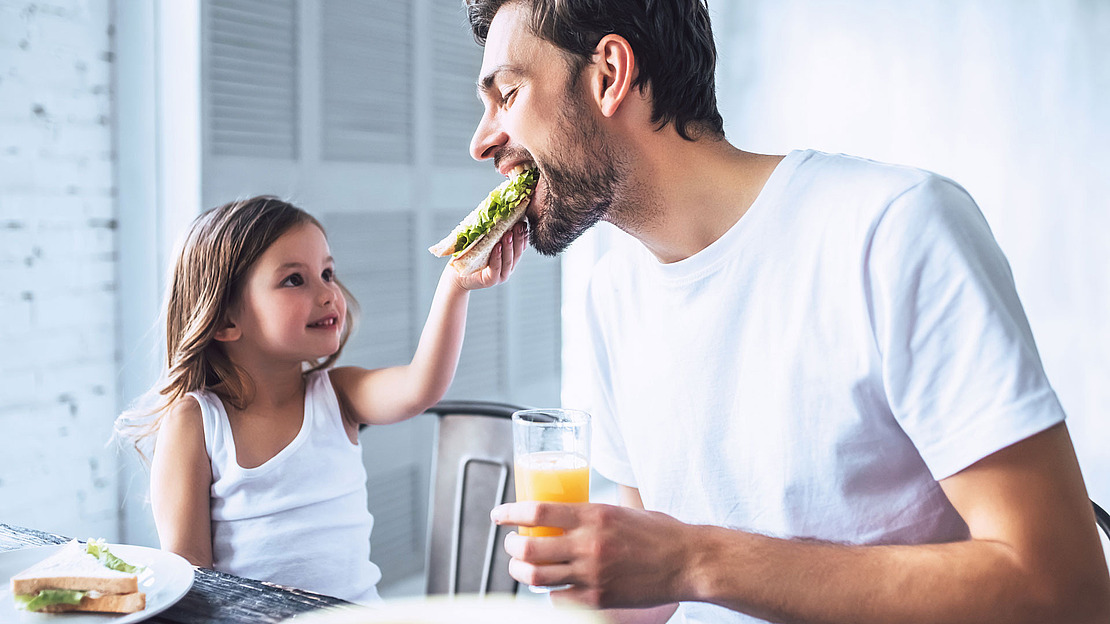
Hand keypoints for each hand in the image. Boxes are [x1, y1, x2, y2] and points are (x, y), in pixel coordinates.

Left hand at [454, 221, 527, 289]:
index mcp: (508, 258)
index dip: (523, 236)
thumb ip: (492, 233)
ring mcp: (500, 275)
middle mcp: (507, 267)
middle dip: (519, 238)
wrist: (457, 274)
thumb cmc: (470, 256)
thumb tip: (498, 211)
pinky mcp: (491, 280)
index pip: (520, 247)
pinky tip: (498, 247)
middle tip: (519, 225)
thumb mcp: (483, 242)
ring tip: (509, 234)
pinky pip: (496, 268)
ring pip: (508, 260)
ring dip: (509, 246)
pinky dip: (497, 257)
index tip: (524, 223)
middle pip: (517, 252)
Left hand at [491, 501, 694, 608]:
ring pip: (535, 576)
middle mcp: (588, 543)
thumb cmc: (659, 533)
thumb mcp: (621, 511)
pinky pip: (557, 598)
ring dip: (520, 570)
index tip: (498, 515)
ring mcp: (592, 574)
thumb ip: (591, 514)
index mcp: (594, 514)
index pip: (537, 511)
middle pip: (528, 547)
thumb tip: (564, 515)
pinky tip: (552, 585)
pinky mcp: (598, 598)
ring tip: (521, 565)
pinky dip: (549, 592)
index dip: (510, 513)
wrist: (689, 562)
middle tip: (511, 543)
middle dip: (511, 546)